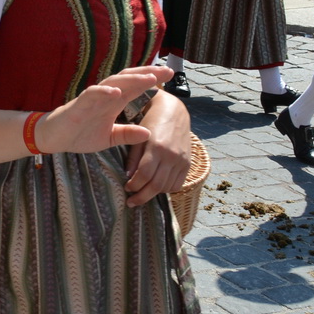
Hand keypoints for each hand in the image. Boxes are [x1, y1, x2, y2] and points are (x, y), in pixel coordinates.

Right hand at [34, 66, 169, 155]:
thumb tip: (149, 133)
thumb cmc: (80, 134)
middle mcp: (105, 96)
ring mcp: (93, 99)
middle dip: (147, 74)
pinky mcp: (79, 105)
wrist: (54, 139)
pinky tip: (116, 92)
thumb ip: (128, 134)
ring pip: (113, 83)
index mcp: (114, 102)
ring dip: (131, 80)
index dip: (152, 80)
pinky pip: (91, 94)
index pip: (136, 87)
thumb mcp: (110, 138)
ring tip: (148, 78)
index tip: (169, 75)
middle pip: (128, 80)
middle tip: (167, 71)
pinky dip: (103, 92)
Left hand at [124, 85, 191, 206]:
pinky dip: (166, 189)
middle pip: (156, 185)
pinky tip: (157, 187)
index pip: (144, 174)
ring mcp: (182, 161)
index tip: (126, 188)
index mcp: (156, 147)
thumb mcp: (138, 136)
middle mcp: (171, 156)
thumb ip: (134, 157)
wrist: (174, 112)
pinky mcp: (188, 163)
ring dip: (153, 194)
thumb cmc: (151, 122)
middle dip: (142, 196)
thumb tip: (129, 177)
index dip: (134, 185)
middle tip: (131, 202)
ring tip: (142, 194)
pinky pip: (178, 184)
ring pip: (167, 187)